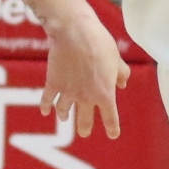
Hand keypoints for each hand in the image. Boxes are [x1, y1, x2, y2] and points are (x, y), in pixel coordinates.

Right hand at [39, 15, 128, 140]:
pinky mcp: (53, 83)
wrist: (75, 33)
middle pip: (85, 120)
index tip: (112, 134)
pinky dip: (46, 106)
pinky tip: (45, 110)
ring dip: (64, 116)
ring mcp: (68, 92)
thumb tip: (122, 83)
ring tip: (64, 118)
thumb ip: (121, 73)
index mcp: (105, 93)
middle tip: (85, 132)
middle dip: (85, 127)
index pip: (110, 118)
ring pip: (64, 111)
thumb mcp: (117, 58)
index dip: (112, 128)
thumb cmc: (100, 43)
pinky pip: (48, 99)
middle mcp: (86, 97)